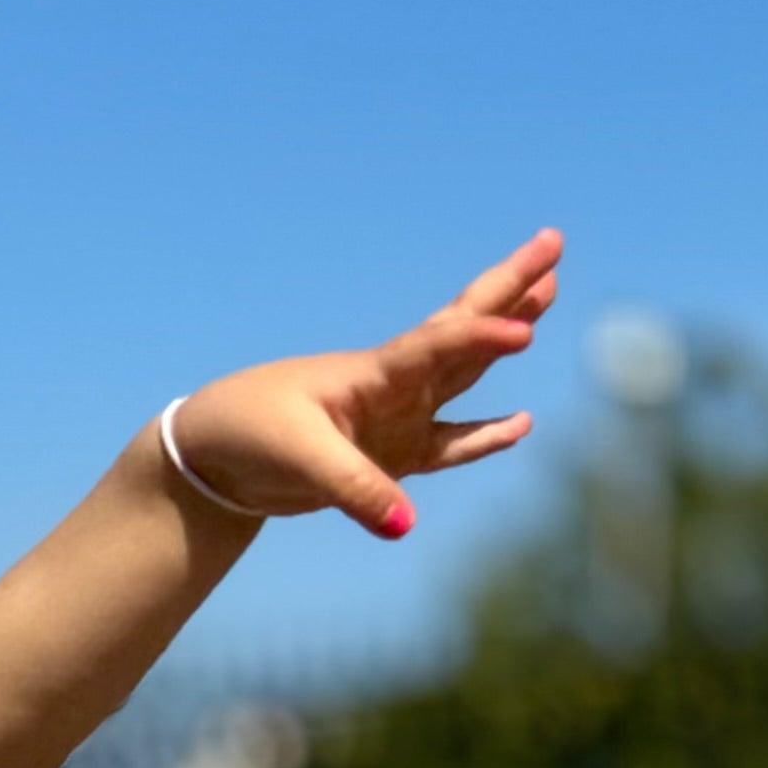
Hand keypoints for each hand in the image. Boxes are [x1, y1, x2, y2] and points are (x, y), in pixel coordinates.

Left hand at [169, 227, 562, 540]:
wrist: (215, 453)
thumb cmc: (250, 436)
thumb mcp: (300, 462)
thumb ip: (355, 490)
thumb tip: (405, 525)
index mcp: (372, 373)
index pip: (438, 345)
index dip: (480, 336)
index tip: (525, 329)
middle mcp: (393, 385)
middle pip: (463, 328)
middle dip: (509, 288)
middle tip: (553, 242)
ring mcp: (395, 416)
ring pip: (465, 370)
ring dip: (502, 335)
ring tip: (547, 293)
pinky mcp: (389, 454)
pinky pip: (451, 443)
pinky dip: (485, 436)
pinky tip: (521, 423)